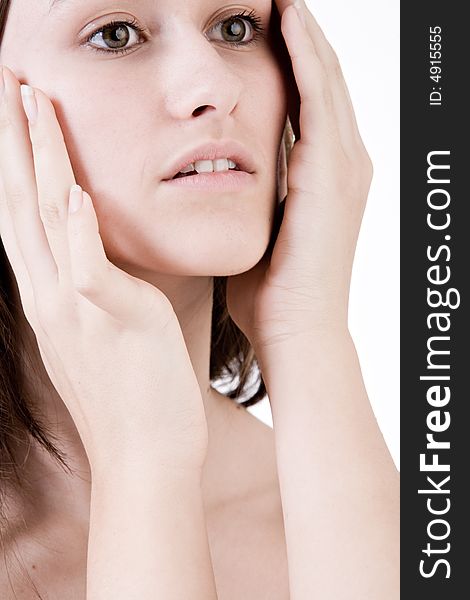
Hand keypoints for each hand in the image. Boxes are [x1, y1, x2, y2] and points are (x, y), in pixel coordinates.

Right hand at [0, 66, 207, 474]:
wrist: (146, 456)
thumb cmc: (133, 393)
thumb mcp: (102, 331)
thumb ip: (94, 288)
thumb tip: (97, 249)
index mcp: (52, 295)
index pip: (24, 214)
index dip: (17, 160)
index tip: (17, 113)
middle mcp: (51, 297)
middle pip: (21, 204)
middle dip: (12, 140)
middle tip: (8, 82)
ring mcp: (76, 311)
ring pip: (46, 223)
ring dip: (39, 161)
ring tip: (32, 103)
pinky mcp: (114, 324)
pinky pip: (86, 270)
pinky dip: (76, 231)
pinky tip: (74, 191)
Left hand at [226, 1, 372, 352]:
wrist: (295, 331)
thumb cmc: (269, 293)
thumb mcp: (258, 230)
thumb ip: (250, 196)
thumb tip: (220, 176)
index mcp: (326, 177)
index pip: (311, 100)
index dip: (292, 58)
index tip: (266, 22)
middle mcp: (345, 164)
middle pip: (323, 79)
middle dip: (301, 32)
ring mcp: (346, 166)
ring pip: (325, 78)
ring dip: (303, 31)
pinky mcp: (333, 173)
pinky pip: (319, 97)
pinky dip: (304, 55)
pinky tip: (287, 18)